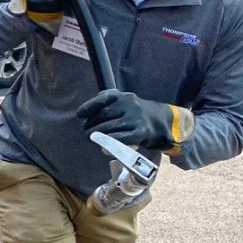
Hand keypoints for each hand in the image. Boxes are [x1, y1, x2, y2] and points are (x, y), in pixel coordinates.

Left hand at [77, 88, 193, 151]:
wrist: (163, 121)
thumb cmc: (135, 113)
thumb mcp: (123, 101)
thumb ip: (105, 101)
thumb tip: (83, 112)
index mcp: (122, 96)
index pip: (101, 100)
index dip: (88, 107)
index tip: (79, 115)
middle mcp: (129, 104)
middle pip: (102, 116)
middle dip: (90, 125)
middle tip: (86, 132)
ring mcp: (136, 118)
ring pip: (109, 128)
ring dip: (97, 136)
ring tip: (92, 139)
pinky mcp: (142, 132)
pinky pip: (120, 138)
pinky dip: (109, 143)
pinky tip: (103, 147)